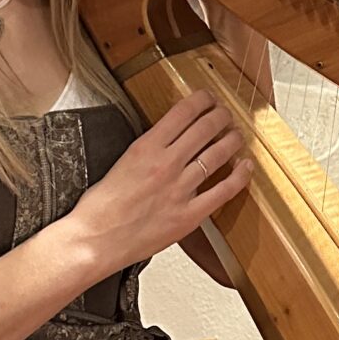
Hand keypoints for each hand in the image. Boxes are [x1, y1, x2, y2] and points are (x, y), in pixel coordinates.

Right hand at [63, 90, 250, 277]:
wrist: (93, 241)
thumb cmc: (99, 208)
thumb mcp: (120, 163)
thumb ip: (147, 150)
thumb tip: (167, 141)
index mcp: (145, 147)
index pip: (183, 112)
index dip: (202, 100)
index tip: (208, 98)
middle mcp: (166, 164)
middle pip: (205, 128)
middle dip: (221, 116)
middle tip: (226, 114)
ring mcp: (180, 189)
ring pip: (217, 154)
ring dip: (232, 140)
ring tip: (237, 134)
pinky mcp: (188, 215)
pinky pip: (223, 191)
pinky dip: (239, 177)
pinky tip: (245, 167)